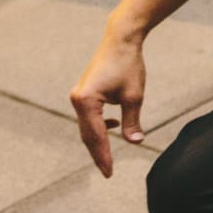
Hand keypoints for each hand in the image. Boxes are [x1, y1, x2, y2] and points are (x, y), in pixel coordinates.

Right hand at [69, 31, 147, 176]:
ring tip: (109, 157)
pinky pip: (89, 116)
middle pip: (88, 134)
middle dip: (98, 153)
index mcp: (86, 101)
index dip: (103, 156)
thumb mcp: (134, 96)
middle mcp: (77, 99)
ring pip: (87, 126)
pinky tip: (114, 125)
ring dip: (98, 140)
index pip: (96, 136)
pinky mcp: (83, 92)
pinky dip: (99, 126)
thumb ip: (132, 121)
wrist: (121, 40)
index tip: (109, 173)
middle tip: (107, 172)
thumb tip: (135, 142)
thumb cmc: (128, 65)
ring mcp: (78, 95)